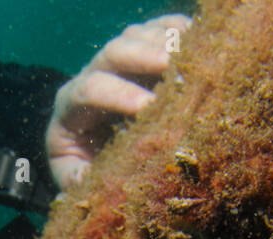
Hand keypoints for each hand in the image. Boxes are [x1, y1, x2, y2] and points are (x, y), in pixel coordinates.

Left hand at [45, 14, 191, 191]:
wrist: (96, 142)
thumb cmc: (88, 161)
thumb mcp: (75, 174)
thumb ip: (76, 178)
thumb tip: (88, 178)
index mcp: (71, 103)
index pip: (90, 88)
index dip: (118, 94)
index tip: (148, 107)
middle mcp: (93, 71)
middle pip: (115, 51)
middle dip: (145, 56)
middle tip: (174, 67)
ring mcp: (118, 54)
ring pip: (138, 35)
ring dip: (166, 43)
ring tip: (194, 57)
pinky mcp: (142, 44)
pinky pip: (161, 27)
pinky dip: (182, 31)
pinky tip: (200, 45)